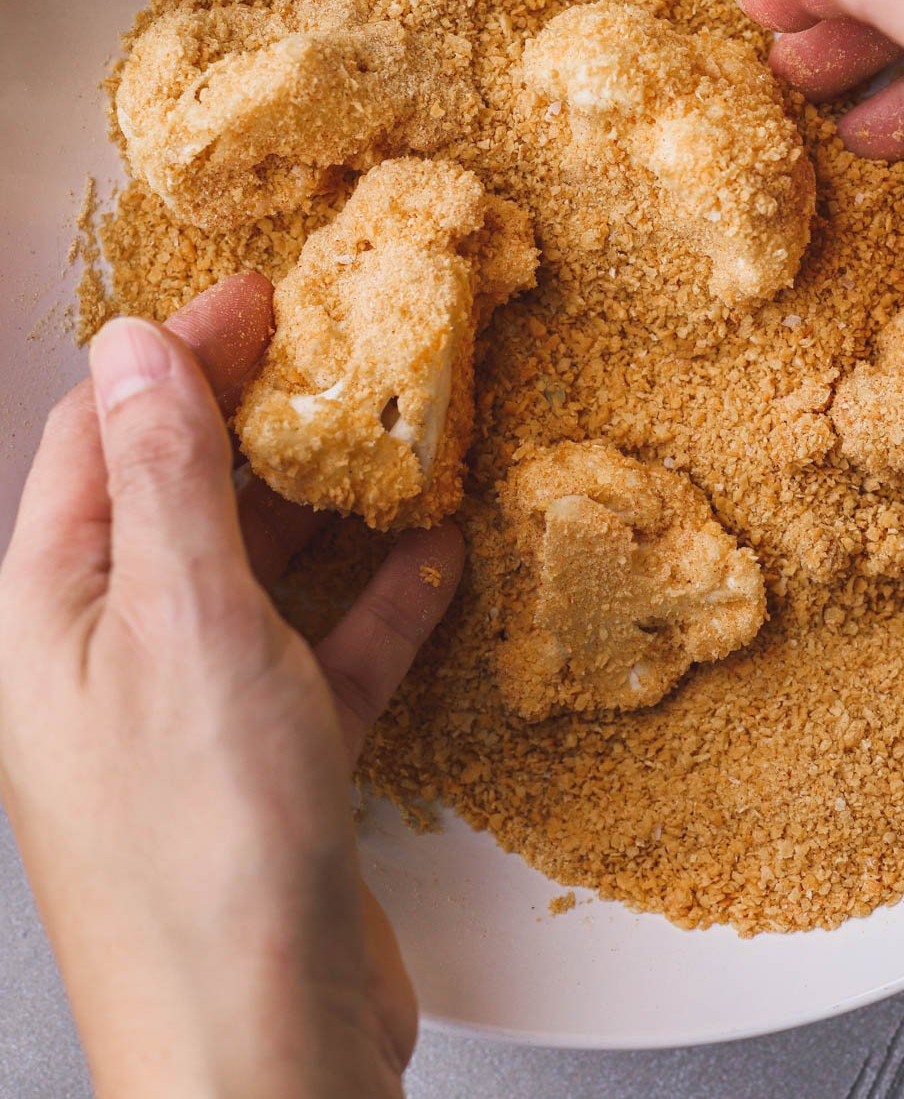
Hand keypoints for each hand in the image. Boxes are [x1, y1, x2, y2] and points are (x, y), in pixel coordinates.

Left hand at [0, 275, 462, 1098]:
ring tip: (400, 440)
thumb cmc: (200, 854)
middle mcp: (108, 656)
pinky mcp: (268, 765)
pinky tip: (434, 560)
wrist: (262, 1057)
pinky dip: (379, 603)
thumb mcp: (184, 622)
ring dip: (331, 506)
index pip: (103, 435)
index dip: (179, 354)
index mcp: (52, 613)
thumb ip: (166, 476)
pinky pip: (323, 653)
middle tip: (345, 352)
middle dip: (263, 419)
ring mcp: (189, 714)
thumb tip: (134, 345)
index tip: (264, 297)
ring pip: (260, 570)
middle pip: (183, 493)